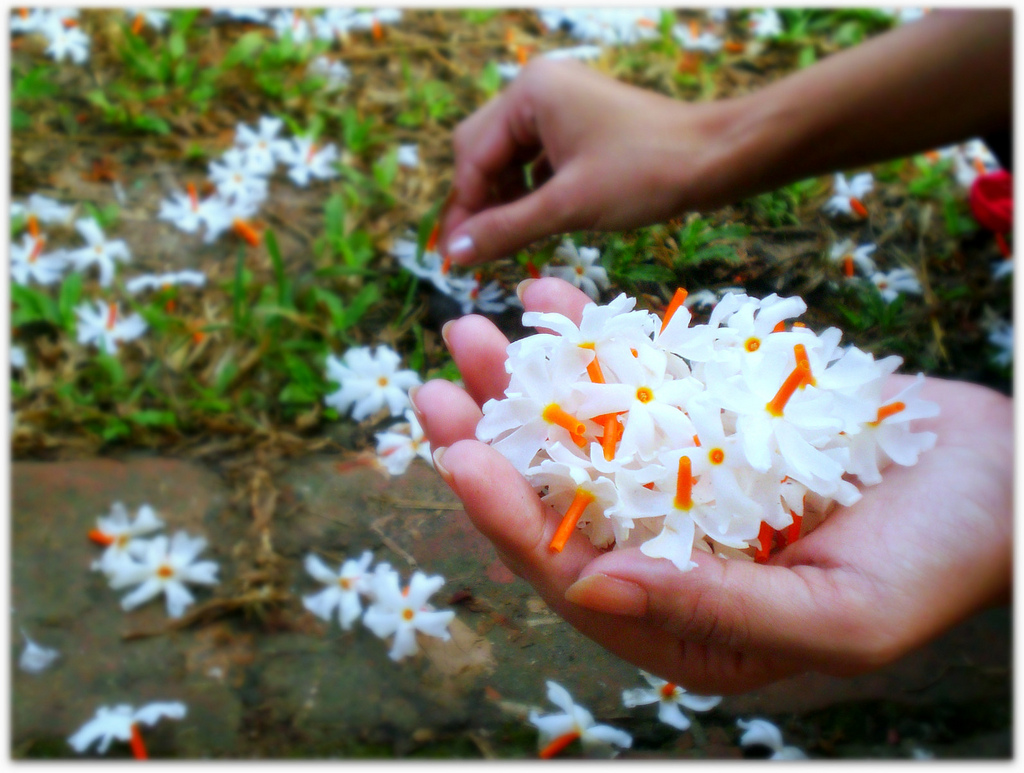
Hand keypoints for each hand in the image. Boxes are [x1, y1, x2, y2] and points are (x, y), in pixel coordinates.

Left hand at [413, 277, 1012, 694]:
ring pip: (584, 431)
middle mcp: (670, 550)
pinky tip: (550, 299)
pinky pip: (635, 379)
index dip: (510, 520)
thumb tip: (590, 587)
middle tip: (436, 385)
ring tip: (471, 330)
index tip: (460, 455)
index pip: (575, 576)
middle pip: (559, 499)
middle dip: (494, 443)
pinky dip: (595, 340)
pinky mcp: (707, 420)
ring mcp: (684, 479)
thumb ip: (713, 608)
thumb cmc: (940, 560)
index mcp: (686, 619)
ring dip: (526, 382)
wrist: (1001, 477)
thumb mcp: (839, 612)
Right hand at [438, 59, 744, 265]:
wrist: (716, 159)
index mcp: (530, 92)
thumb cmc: (645, 175)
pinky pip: (536, 161)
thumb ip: (505, 229)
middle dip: (478, 203)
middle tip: (472, 254)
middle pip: (483, 151)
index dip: (462, 210)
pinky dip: (529, 194)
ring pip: (508, 159)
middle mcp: (538, 89)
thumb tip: (454, 253)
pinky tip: (532, 225)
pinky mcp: (579, 125)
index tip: (453, 258)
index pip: (473, 155)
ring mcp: (560, 105)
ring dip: (503, 202)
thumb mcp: (569, 207)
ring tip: (503, 245)